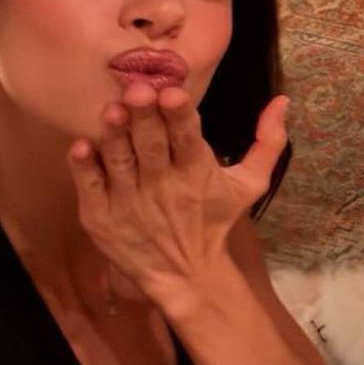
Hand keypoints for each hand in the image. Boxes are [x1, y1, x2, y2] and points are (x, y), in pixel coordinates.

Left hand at [67, 83, 289, 311]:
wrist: (187, 275)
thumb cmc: (215, 220)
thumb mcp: (250, 184)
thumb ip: (268, 142)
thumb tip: (282, 100)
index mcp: (198, 172)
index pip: (188, 138)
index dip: (179, 114)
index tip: (172, 92)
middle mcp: (163, 186)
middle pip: (150, 144)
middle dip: (143, 115)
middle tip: (136, 89)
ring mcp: (129, 202)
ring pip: (119, 160)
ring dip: (114, 135)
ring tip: (111, 110)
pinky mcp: (102, 218)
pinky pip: (91, 187)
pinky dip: (85, 167)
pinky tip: (81, 146)